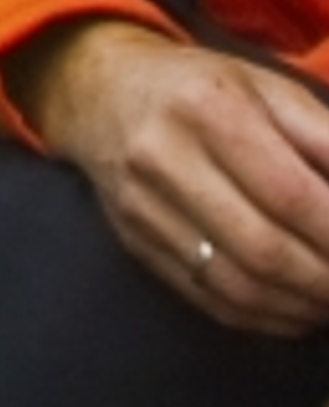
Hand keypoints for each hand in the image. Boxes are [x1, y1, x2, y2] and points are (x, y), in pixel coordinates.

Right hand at [6, 22, 328, 334]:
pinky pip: (209, 299)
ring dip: (301, 307)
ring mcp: (143, 208)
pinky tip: (298, 311)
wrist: (100, 92)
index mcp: (208, 107)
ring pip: (236, 286)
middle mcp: (165, 159)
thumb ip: (323, 139)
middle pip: (263, 249)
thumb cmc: (203, 88)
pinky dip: (265, 318)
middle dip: (327, 281)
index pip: (290, 194)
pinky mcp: (136, 244)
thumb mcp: (268, 88)